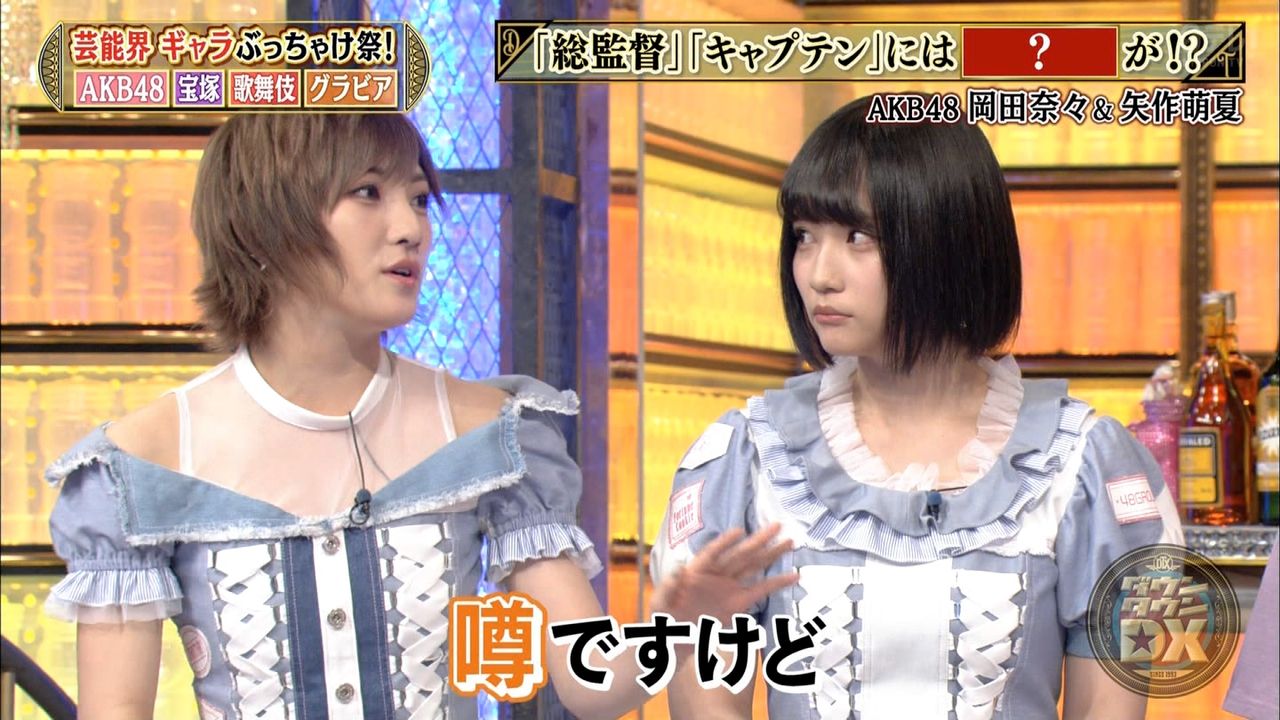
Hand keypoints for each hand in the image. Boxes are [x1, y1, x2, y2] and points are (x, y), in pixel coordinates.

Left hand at [650, 523, 798, 626]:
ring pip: (753, 566)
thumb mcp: (660, 602)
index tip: (739, 532)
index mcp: (696, 569)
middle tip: (777, 525)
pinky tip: (793, 575)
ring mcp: (729, 587)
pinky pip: (760, 591)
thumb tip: (678, 569)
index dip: (724, 542)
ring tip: (789, 541)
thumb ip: (668, 586)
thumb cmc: (664, 616)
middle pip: (739, 554)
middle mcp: (715, 574)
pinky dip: (776, 583)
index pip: (712, 553)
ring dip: (771, 554)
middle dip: (758, 541)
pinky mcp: (738, 602)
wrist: (673, 638)